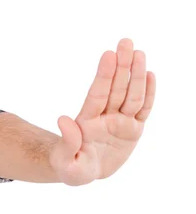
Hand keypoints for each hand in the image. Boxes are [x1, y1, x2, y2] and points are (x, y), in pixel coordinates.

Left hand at [49, 38, 155, 185]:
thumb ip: (67, 142)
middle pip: (115, 88)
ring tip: (139, 53)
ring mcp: (119, 121)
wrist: (82, 171)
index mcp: (87, 121)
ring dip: (135, 74)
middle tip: (125, 42)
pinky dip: (148, 93)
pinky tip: (150, 75)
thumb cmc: (70, 167)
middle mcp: (104, 116)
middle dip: (121, 65)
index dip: (104, 75)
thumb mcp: (66, 162)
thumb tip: (63, 120)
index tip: (108, 54)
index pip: (97, 94)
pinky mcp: (132, 129)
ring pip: (131, 95)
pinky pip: (143, 110)